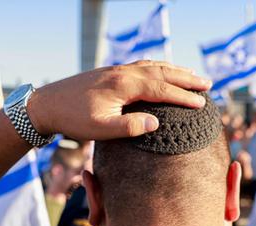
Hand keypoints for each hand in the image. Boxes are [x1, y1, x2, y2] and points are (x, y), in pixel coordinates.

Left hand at [27, 61, 211, 139]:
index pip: (162, 89)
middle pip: (163, 72)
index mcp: (124, 85)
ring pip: (153, 66)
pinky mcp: (111, 73)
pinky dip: (158, 67)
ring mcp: (117, 70)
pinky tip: (161, 71)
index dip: (184, 97)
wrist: (46, 104)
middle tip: (208, 84)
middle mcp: (123, 73)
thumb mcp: (100, 129)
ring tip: (193, 76)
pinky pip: (142, 65)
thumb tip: (156, 122)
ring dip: (175, 70)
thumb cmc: (72, 119)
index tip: (203, 103)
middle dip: (187, 78)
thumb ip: (129, 127)